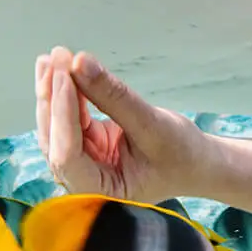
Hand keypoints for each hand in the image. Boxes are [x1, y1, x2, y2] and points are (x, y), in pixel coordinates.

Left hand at [34, 47, 209, 201]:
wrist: (197, 163)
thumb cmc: (183, 155)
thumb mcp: (153, 125)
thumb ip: (114, 97)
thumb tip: (80, 62)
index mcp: (100, 193)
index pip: (67, 154)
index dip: (62, 115)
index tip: (65, 75)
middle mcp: (83, 182)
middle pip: (55, 139)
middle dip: (54, 97)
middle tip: (59, 56)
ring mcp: (83, 163)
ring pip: (56, 126)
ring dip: (54, 91)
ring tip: (55, 56)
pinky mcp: (87, 145)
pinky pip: (68, 117)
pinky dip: (65, 92)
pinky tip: (62, 67)